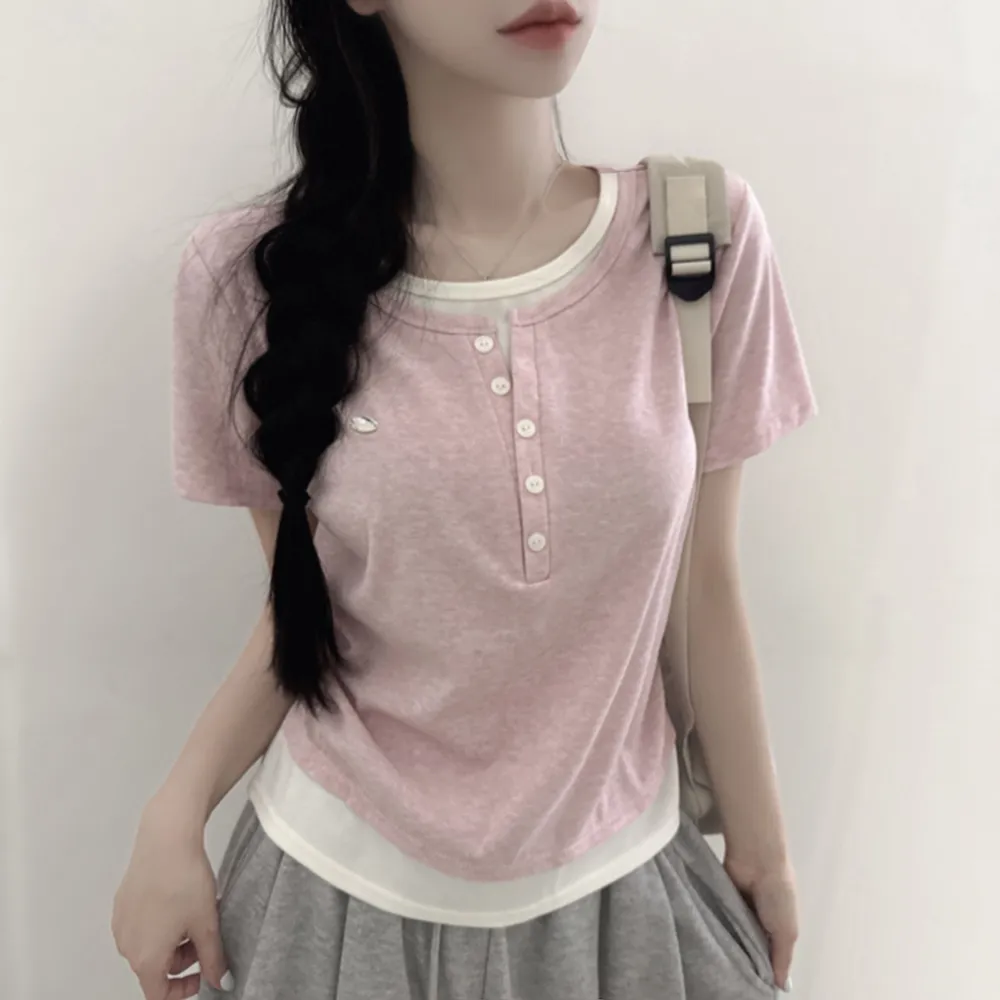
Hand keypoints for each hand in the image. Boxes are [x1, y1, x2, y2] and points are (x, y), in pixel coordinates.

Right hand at [112, 798, 229, 999]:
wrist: (166, 839)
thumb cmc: (185, 882)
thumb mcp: (207, 924)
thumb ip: (214, 959)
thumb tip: (222, 983)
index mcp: (145, 959)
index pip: (158, 995)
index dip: (183, 991)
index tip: (204, 974)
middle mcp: (126, 945)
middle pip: (155, 968)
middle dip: (183, 959)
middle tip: (208, 936)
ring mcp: (121, 922)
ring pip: (150, 944)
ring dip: (174, 940)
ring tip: (199, 914)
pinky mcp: (122, 902)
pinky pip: (142, 924)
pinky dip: (162, 922)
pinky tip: (181, 900)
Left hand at [723, 853, 798, 991]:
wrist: (755, 860)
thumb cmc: (777, 895)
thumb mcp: (787, 932)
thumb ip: (782, 959)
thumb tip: (782, 987)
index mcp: (779, 927)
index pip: (770, 955)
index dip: (764, 969)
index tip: (753, 985)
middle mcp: (759, 920)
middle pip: (751, 946)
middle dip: (745, 959)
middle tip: (732, 980)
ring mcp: (740, 910)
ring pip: (734, 935)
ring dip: (730, 945)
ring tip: (719, 965)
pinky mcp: (723, 901)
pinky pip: (720, 921)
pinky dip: (718, 930)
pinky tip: (710, 945)